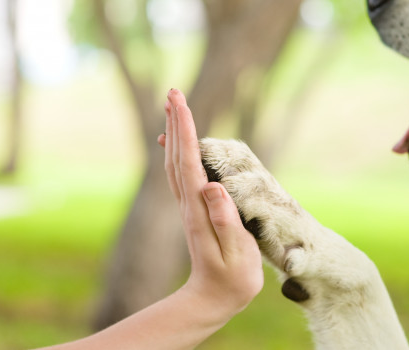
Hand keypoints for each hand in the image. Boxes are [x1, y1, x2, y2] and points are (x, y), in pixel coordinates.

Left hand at [158, 89, 262, 316]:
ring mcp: (188, 207)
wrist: (213, 298)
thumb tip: (212, 186)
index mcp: (199, 211)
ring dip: (175, 134)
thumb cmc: (232, 279)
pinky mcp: (194, 210)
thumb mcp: (235, 254)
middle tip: (173, 92)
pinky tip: (179, 143)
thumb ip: (225, 220)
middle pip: (177, 157)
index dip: (187, 132)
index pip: (190, 164)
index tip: (181, 103)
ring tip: (174, 108)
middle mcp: (188, 205)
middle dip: (177, 123)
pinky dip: (179, 151)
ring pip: (176, 163)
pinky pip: (182, 174)